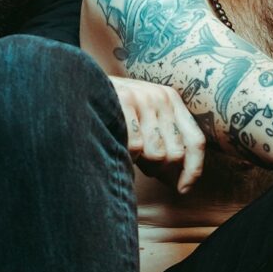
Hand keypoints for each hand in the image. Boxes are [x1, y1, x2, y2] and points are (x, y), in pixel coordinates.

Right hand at [111, 78, 205, 193]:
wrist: (77, 81)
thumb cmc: (112, 109)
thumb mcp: (143, 118)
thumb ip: (162, 141)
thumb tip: (179, 183)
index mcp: (171, 100)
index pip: (195, 141)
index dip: (193, 170)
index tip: (183, 190)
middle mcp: (162, 97)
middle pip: (176, 153)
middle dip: (160, 170)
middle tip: (143, 166)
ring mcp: (144, 98)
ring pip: (156, 154)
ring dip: (141, 163)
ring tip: (128, 151)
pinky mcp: (124, 101)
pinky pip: (135, 147)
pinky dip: (126, 155)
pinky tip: (116, 145)